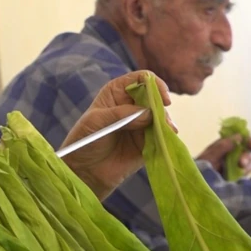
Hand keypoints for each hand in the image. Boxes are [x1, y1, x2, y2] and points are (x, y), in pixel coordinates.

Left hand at [60, 72, 173, 199]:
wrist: (84, 171)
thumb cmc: (84, 141)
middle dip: (161, 107)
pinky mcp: (148, 143)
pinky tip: (166, 140)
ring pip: (162, 117)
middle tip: (162, 120)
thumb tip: (149, 113)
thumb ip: (121, 114)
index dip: (154, 84)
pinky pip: (163, 137)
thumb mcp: (97, 122)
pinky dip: (167, 137)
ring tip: (164, 131)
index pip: (141, 79)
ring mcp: (142, 124)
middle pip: (156, 98)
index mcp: (117, 93)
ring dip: (166, 123)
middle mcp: (132, 105)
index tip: (161, 98)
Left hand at [197, 135, 250, 175]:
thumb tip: (239, 136)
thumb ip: (224, 145)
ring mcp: (234, 163)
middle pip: (247, 150)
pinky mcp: (236, 173)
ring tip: (238, 170)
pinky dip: (244, 172)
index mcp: (224, 144)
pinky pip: (246, 171)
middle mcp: (231, 152)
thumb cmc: (201, 166)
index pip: (241, 138)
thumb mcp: (211, 155)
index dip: (249, 140)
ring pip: (248, 161)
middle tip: (241, 163)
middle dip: (246, 156)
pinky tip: (238, 175)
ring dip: (246, 165)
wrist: (198, 181)